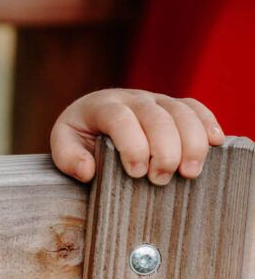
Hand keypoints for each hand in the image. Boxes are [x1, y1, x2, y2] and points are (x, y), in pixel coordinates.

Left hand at [50, 89, 224, 184]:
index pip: (120, 119)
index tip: (135, 172)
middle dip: (164, 151)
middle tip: (160, 179)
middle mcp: (131, 98)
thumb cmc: (79, 136)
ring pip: (181, 112)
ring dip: (191, 142)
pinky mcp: (172, 106)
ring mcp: (155, 99)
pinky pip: (195, 107)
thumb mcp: (63, 146)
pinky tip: (215, 142)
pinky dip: (208, 122)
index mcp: (101, 106)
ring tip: (189, 173)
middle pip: (156, 117)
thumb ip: (68, 158)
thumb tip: (87, 171)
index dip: (132, 145)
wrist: (90, 117)